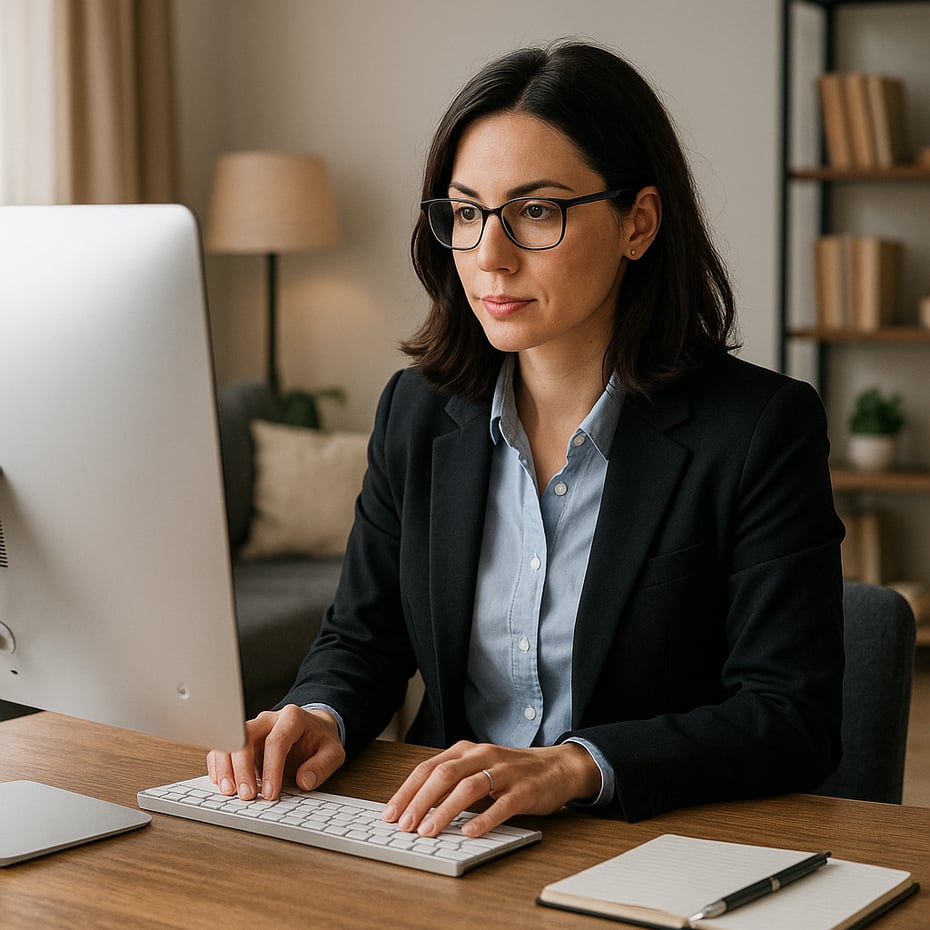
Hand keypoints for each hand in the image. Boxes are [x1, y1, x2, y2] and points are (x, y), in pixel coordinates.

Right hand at [206, 704, 344, 800]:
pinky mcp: (242, 741)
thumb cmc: (320, 739)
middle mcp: (268, 720)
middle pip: (245, 737)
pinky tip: (223, 784)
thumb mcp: (333, 751)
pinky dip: (220, 766)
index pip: (276, 740)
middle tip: (247, 795)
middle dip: (242, 768)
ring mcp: (253, 729)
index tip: (270, 792)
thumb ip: (322, 765)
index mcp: (292, 718)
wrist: (314, 727)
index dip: (271, 768)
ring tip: (229, 791)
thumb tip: (304, 780)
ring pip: (229, 741)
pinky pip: (223, 748)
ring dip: (225, 767)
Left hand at [381, 740, 600, 837]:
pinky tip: (469, 832)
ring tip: (429, 831)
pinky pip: (502, 804)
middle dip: (420, 801)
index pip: (429, 768)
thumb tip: (416, 809)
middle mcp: (482, 756)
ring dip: (445, 810)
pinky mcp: (524, 789)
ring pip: (469, 787)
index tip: (390, 813)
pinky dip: (483, 818)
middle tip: (405, 825)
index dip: (407, 791)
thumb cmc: (510, 772)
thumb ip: (452, 782)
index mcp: (466, 750)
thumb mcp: (478, 769)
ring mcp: (504, 771)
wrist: (556, 766)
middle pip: (444, 774)